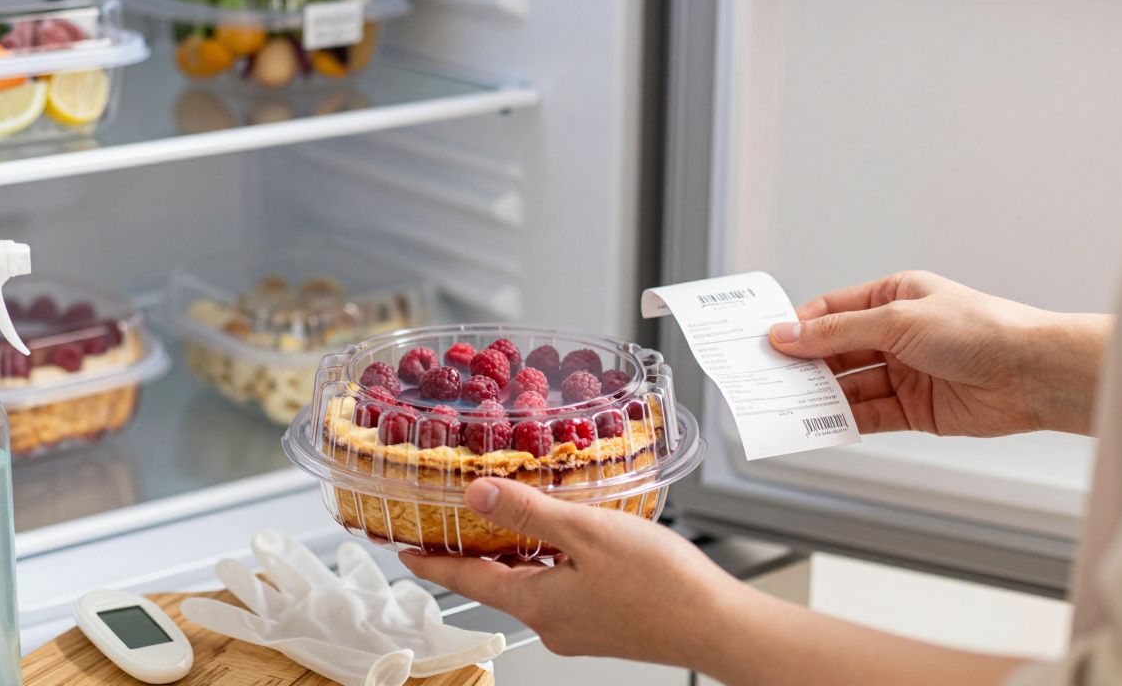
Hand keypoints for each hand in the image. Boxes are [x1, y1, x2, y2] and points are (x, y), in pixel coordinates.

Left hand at [399, 478, 732, 666]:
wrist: (717, 624)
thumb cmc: (661, 583)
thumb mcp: (586, 532)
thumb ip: (527, 512)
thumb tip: (475, 495)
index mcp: (537, 603)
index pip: (467, 580)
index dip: (432, 563)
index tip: (404, 553)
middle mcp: (552, 622)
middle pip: (497, 582)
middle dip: (474, 553)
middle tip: (453, 522)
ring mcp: (578, 627)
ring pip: (531, 584)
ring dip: (516, 554)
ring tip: (508, 518)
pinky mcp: (604, 624)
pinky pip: (561, 589)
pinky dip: (550, 562)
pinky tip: (567, 540)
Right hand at [769, 270, 1110, 436]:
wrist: (1032, 373)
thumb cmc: (979, 329)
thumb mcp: (897, 320)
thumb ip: (838, 331)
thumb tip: (788, 334)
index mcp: (893, 298)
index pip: (832, 311)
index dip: (799, 326)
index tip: (767, 342)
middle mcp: (896, 334)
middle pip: (836, 350)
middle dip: (804, 363)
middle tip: (768, 376)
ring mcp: (904, 372)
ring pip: (848, 385)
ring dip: (819, 394)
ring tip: (787, 402)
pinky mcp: (913, 409)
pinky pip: (868, 414)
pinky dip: (843, 420)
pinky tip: (821, 423)